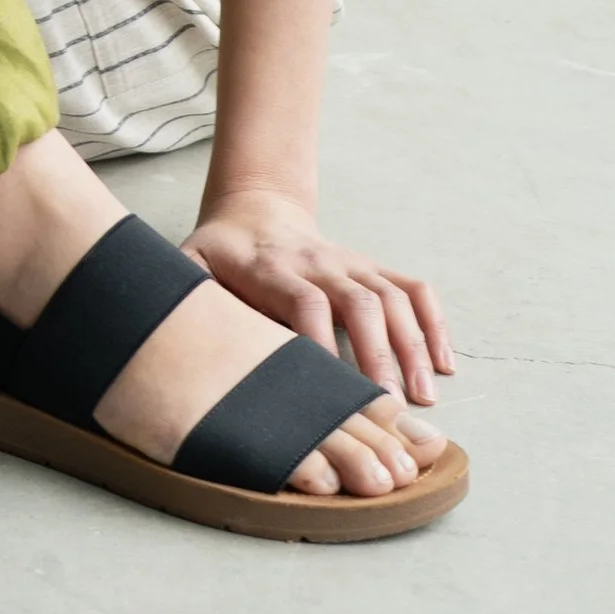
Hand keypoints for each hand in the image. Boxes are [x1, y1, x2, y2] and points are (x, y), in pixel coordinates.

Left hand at [184, 185, 454, 416]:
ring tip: (422, 396)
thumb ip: (184, 295)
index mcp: (271, 268)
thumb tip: (168, 337)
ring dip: (412, 345)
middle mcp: (318, 262)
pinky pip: (413, 288)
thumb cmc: (218, 254)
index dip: (320, 345)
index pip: (304, 302)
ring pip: (392, 296)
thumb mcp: (188, 266)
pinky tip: (446, 363)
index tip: (330, 392)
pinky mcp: (371, 267)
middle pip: (359, 300)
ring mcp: (350, 263)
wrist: (254, 207)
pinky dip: (434, 323)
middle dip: (378, 353)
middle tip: (390, 406)